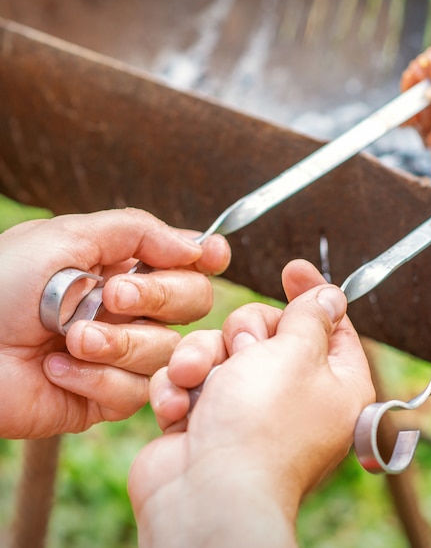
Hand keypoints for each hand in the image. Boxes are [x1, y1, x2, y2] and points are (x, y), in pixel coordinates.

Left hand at [0, 208, 230, 437]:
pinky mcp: (107, 395)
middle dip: (160, 297)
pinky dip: (96, 378)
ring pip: (168, 351)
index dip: (209, 257)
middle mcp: (134, 310)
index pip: (189, 262)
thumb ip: (138, 231)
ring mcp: (124, 353)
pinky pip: (136, 391)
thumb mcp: (67, 237)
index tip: (213, 254)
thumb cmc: (2, 284)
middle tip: (113, 296)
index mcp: (126, 266)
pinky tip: (57, 369)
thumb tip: (199, 247)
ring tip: (70, 338)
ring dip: (119, 343)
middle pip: (195, 302)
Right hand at [128, 259, 374, 547]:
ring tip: (196, 383)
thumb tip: (330, 296)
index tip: (292, 269)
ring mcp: (246, 409)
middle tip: (242, 351)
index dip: (311, 293)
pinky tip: (179, 411)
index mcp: (334, 383)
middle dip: (244, 332)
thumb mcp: (295, 353)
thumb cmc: (260, 426)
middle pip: (268, 330)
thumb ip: (310, 317)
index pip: (331, 324)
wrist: (206, 496)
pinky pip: (191, 379)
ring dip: (202, 359)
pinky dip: (180, 389)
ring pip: (221, 350)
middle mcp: (293, 395)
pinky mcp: (206, 421)